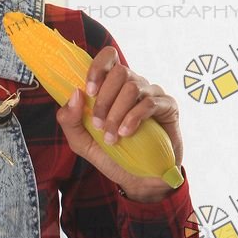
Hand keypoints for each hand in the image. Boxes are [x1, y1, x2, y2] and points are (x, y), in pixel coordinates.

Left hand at [56, 45, 183, 201]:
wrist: (139, 180)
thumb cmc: (112, 156)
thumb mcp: (81, 142)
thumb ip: (69, 120)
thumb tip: (75, 93)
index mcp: (113, 87)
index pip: (108, 58)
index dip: (97, 68)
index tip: (89, 91)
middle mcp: (133, 85)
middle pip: (120, 72)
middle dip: (104, 100)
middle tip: (98, 125)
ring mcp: (152, 95)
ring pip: (133, 87)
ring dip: (117, 113)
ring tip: (112, 137)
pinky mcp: (168, 107)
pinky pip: (149, 103)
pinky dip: (133, 118)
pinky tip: (127, 134)